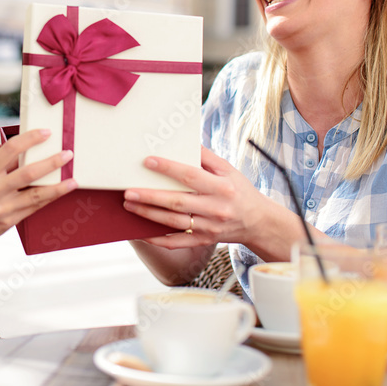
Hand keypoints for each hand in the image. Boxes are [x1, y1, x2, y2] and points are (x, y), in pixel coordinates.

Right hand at [0, 128, 76, 247]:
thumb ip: (1, 167)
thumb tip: (25, 152)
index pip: (10, 149)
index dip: (30, 138)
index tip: (46, 133)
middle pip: (28, 172)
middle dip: (51, 162)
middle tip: (68, 153)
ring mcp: (2, 207)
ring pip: (36, 193)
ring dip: (58, 186)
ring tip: (72, 179)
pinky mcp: (9, 222)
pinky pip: (34, 208)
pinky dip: (49, 199)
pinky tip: (60, 192)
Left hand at [123, 147, 262, 248]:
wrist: (258, 222)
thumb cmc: (240, 191)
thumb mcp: (229, 170)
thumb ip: (207, 157)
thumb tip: (186, 142)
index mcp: (221, 187)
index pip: (190, 176)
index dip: (168, 168)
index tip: (148, 161)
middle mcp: (215, 208)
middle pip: (177, 202)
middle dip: (150, 196)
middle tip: (128, 191)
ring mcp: (208, 227)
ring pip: (173, 221)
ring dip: (148, 214)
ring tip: (129, 205)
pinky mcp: (203, 240)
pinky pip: (177, 242)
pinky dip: (159, 239)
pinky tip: (142, 232)